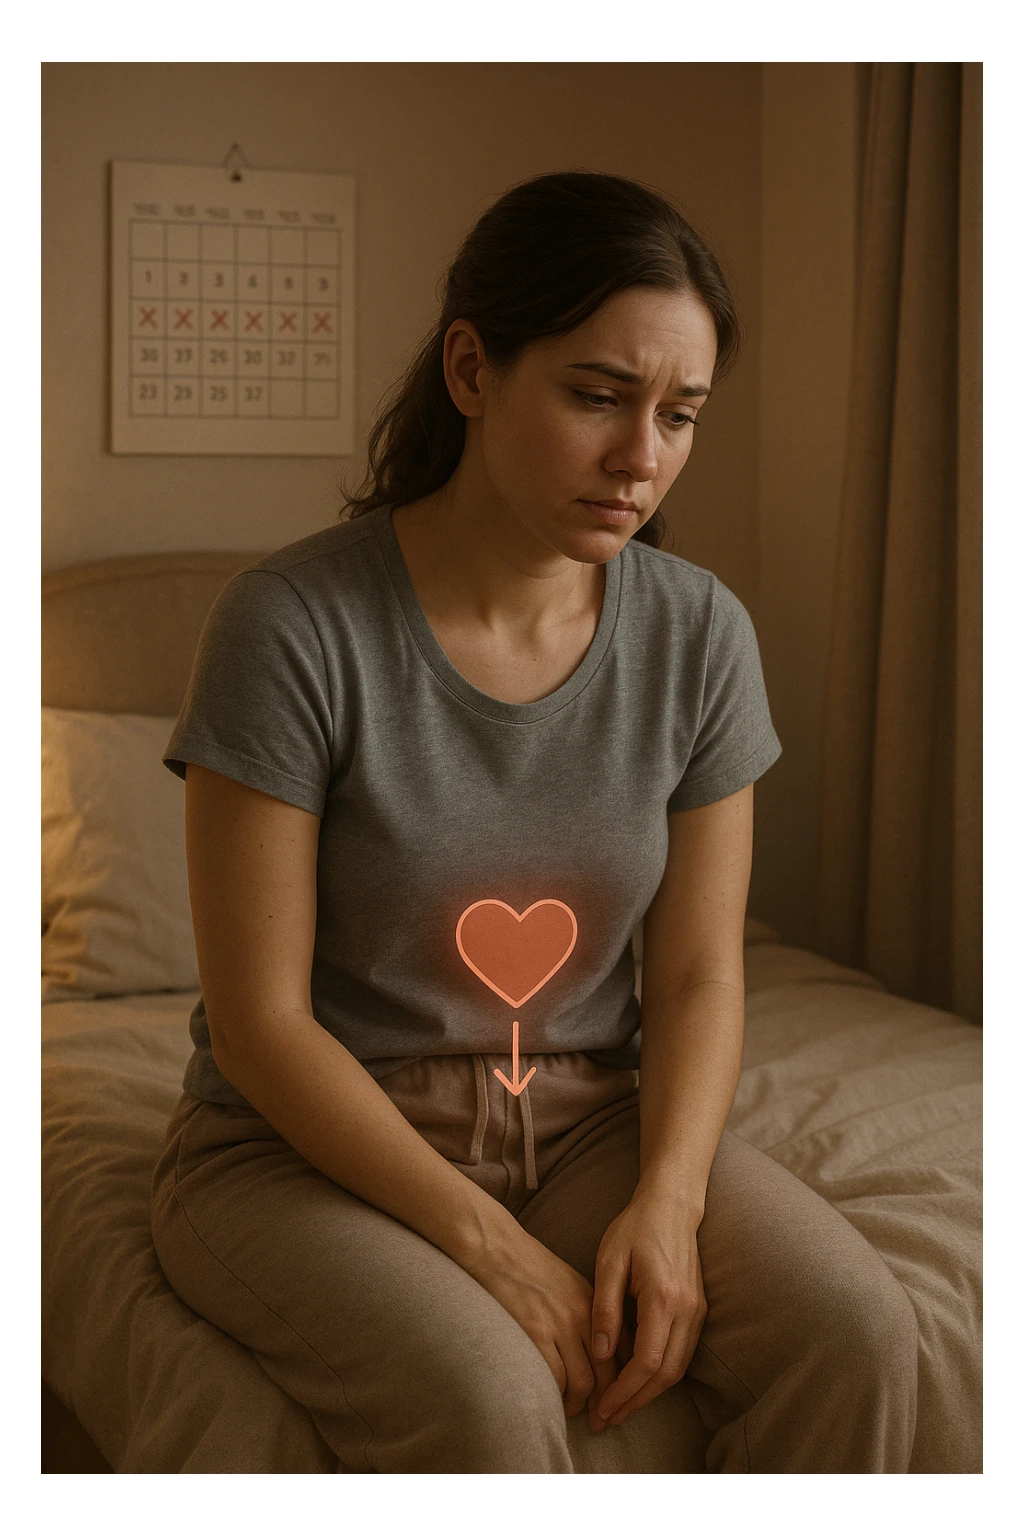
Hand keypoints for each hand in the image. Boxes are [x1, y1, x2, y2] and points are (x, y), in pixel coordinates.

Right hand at [468, 1226, 619, 1424]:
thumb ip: (588, 1313)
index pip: (621, 1348)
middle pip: (606, 1370)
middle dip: (607, 1400)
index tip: (619, 1396)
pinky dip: (558, 1396)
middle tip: (602, 1419)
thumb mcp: (569, 1283)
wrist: (497, 1249)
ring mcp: (558, 1325)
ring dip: (581, 1404)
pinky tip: (554, 1400)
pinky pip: (555, 1378)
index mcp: (592, 1302)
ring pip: (583, 1381)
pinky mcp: (533, 1334)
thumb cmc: (529, 1266)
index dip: (623, 1379)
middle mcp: (581, 1315)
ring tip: (575, 1411)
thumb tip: (602, 1349)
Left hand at [587, 1189, 706, 1431]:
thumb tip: (600, 1354)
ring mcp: (697, 1310)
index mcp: (662, 1297)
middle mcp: (687, 1309)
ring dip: (650, 1392)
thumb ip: (604, 1309)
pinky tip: (637, 1378)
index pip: (647, 1361)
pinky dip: (661, 1373)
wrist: (670, 1205)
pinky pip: (683, 1352)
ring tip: (620, 1406)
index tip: (603, 1407)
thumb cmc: (634, 1229)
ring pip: (678, 1368)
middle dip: (637, 1401)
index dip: (625, 1390)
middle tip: (608, 1418)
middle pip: (666, 1374)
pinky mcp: (699, 1309)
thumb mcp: (608, 1262)